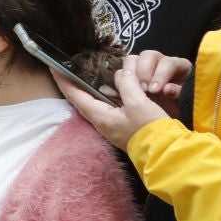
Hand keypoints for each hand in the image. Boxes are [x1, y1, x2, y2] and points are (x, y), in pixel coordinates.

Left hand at [53, 51, 185, 148]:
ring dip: (101, 87)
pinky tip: (120, 86)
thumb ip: (127, 85)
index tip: (54, 67)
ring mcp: (112, 124)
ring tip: (100, 74)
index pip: (75, 95)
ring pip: (101, 100)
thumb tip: (122, 74)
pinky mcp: (124, 124)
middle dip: (79, 83)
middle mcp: (102, 121)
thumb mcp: (138, 103)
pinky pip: (113, 104)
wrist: (166, 153)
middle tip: (75, 68)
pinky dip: (114, 93)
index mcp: (100, 116)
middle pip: (85, 97)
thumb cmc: (150, 129)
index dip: (64, 80)